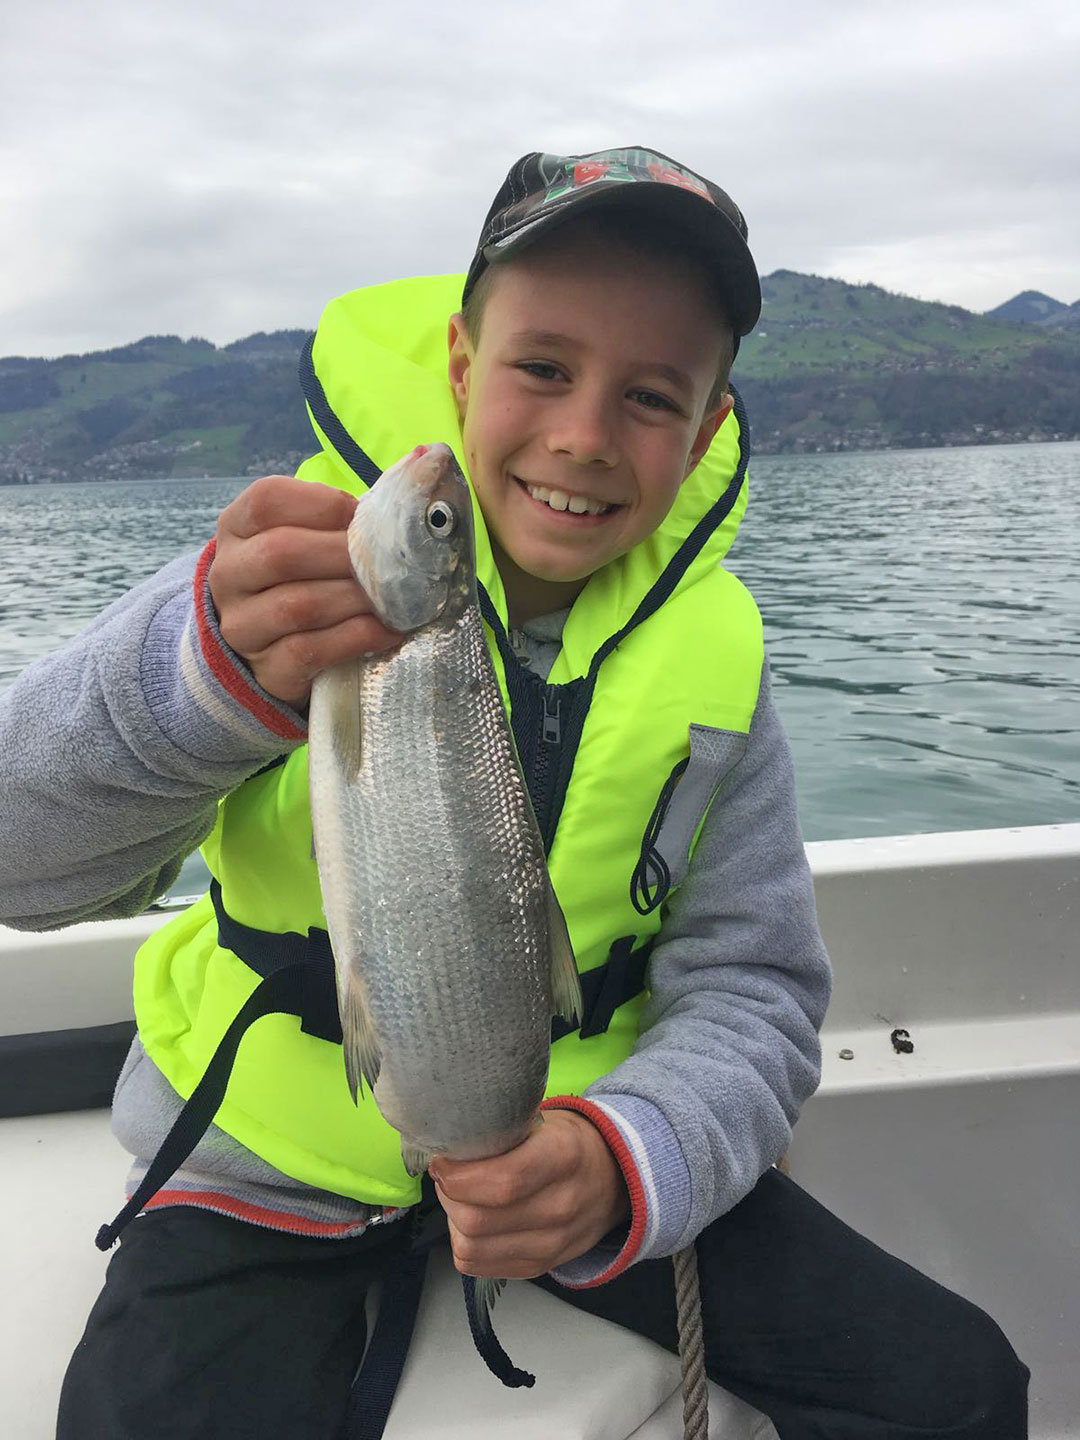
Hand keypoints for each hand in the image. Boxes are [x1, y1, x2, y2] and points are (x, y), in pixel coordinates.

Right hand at [208, 475, 400, 708]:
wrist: (269, 644)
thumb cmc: (302, 576)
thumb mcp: (307, 536)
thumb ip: (345, 513)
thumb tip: (423, 465)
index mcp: (237, 528)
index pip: (266, 501)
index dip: (320, 503)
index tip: (359, 514)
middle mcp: (229, 574)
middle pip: (281, 553)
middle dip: (344, 554)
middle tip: (387, 559)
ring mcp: (242, 626)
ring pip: (297, 606)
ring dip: (354, 598)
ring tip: (393, 596)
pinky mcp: (266, 669)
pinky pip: (310, 651)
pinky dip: (356, 638)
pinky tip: (386, 631)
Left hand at [430, 1110, 629, 1278]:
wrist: (614, 1181)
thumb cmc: (569, 1143)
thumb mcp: (544, 1121)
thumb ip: (503, 1131)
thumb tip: (449, 1140)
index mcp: (563, 1157)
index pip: (502, 1180)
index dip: (459, 1174)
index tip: (442, 1160)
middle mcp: (560, 1206)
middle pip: (478, 1218)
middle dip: (448, 1194)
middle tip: (447, 1175)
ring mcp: (552, 1244)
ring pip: (472, 1246)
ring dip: (453, 1220)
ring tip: (460, 1197)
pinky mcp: (538, 1267)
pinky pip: (476, 1265)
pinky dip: (464, 1242)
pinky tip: (473, 1220)